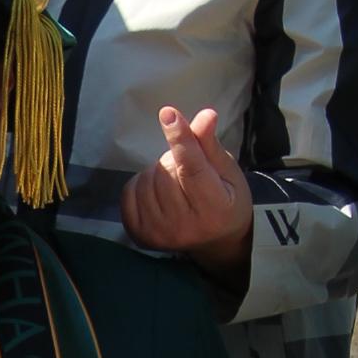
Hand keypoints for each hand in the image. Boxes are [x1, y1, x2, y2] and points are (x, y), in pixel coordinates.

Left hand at [119, 105, 254, 278]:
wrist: (216, 243)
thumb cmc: (226, 201)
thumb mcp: (227, 172)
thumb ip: (210, 145)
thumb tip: (205, 116)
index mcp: (213, 208)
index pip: (191, 168)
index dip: (180, 139)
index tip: (168, 114)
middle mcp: (184, 226)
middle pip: (165, 170)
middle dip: (174, 160)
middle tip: (187, 171)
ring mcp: (159, 233)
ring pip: (146, 179)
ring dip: (158, 172)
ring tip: (175, 184)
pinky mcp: (140, 235)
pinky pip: (130, 192)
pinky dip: (141, 185)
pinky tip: (158, 193)